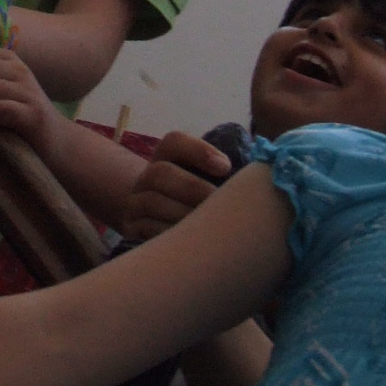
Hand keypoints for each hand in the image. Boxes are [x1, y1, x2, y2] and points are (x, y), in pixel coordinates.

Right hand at [118, 130, 232, 241]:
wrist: (154, 219)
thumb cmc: (191, 198)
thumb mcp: (199, 179)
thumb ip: (220, 172)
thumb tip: (255, 173)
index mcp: (165, 157)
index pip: (173, 142)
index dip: (198, 151)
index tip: (226, 168)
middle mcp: (146, 177)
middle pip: (160, 172)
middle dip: (193, 188)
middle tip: (219, 205)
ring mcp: (134, 203)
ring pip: (152, 202)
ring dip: (183, 215)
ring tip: (208, 227)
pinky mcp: (130, 229)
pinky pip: (146, 229)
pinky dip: (170, 234)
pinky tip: (191, 243)